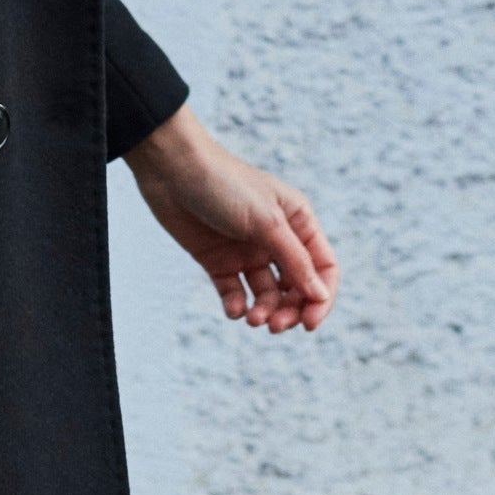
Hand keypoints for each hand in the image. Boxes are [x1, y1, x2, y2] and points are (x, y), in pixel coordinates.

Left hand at [122, 104, 338, 331]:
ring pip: (267, 295)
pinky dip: (237, 306)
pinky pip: (235, 293)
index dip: (321, 298)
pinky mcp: (218, 260)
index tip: (309, 323)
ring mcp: (247, 250)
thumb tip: (320, 296)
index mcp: (297, 221)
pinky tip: (234, 308)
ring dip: (264, 311)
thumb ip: (295, 260)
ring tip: (252, 318)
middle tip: (274, 326)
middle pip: (297, 287)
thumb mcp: (266, 221)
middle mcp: (276, 238)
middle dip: (290, 310)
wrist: (171, 168)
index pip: (323, 267)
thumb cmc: (224, 184)